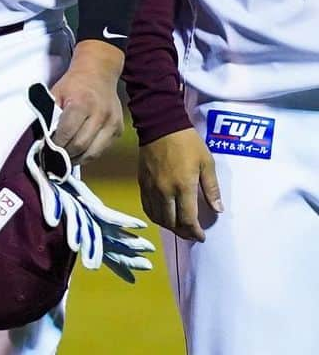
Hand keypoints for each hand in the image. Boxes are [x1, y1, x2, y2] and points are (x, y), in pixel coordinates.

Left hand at [50, 40, 123, 163]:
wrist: (98, 73)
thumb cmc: (74, 84)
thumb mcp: (56, 93)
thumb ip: (50, 114)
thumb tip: (43, 138)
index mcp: (82, 103)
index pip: (67, 133)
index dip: (55, 145)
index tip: (47, 150)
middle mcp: (100, 114)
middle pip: (81, 146)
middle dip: (65, 155)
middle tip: (54, 158)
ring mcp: (112, 123)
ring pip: (93, 153)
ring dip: (78, 159)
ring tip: (65, 159)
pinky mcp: (119, 130)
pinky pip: (102, 149)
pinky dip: (89, 154)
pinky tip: (79, 152)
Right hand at [138, 127, 222, 241]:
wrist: (160, 124)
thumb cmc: (187, 142)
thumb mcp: (206, 162)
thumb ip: (212, 188)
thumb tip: (218, 209)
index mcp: (183, 187)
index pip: (188, 220)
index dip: (195, 232)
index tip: (202, 236)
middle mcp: (165, 191)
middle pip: (171, 222)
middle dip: (183, 232)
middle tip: (191, 234)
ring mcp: (151, 186)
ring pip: (157, 216)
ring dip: (168, 226)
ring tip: (178, 226)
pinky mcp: (141, 181)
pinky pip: (146, 205)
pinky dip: (155, 215)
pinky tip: (162, 214)